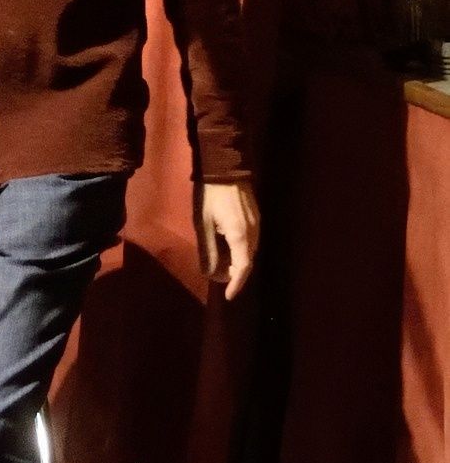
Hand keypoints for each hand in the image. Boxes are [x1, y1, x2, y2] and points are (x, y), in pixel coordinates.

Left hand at [194, 180, 259, 300]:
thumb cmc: (210, 194)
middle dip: (237, 273)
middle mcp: (253, 232)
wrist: (225, 166)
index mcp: (240, 235)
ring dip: (240, 261)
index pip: (243, 267)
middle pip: (249, 260)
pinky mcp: (256, 216)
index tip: (229, 296)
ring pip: (251, 250)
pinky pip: (252, 240)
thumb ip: (210, 248)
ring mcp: (257, 223)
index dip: (237, 284)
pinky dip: (243, 250)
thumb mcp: (204, 222)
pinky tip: (231, 248)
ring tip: (225, 266)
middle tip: (223, 280)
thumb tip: (212, 272)